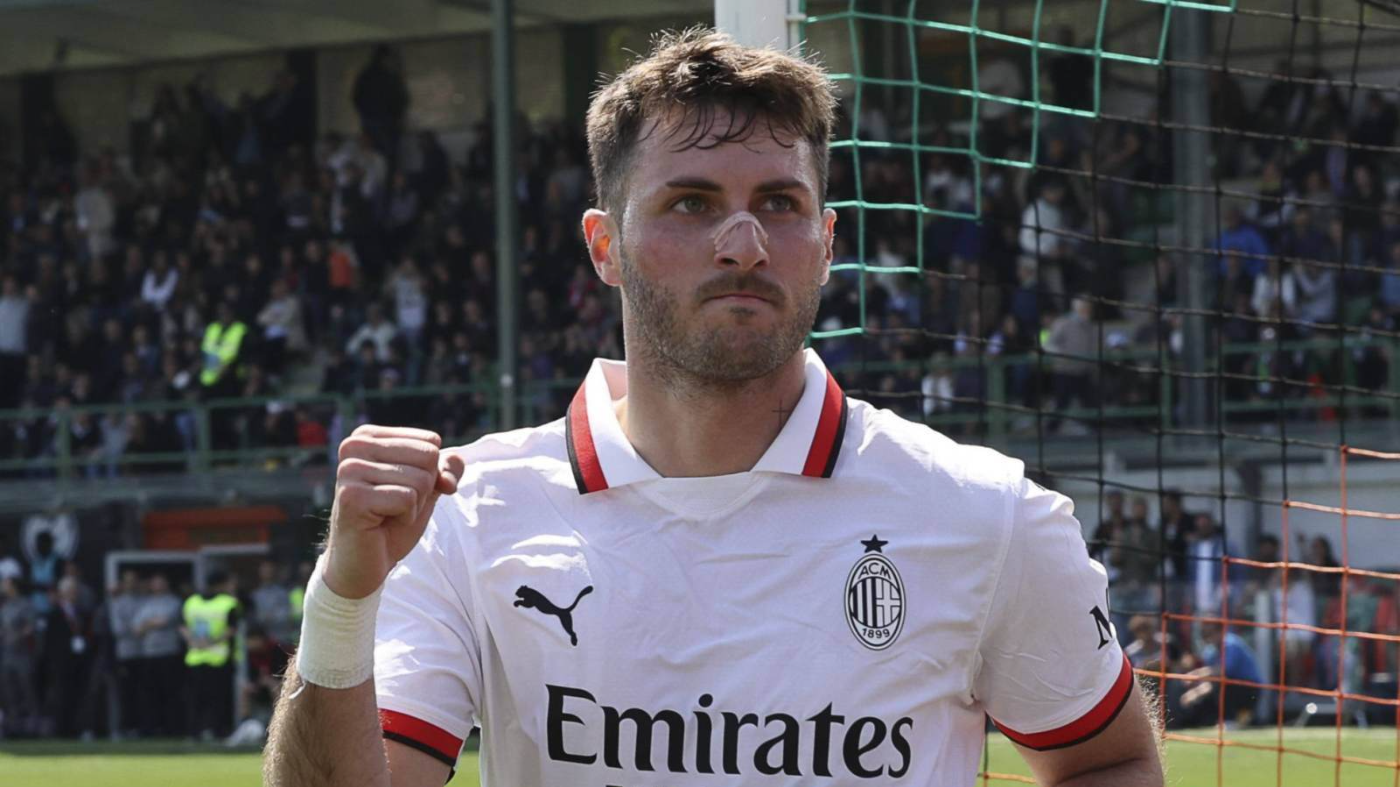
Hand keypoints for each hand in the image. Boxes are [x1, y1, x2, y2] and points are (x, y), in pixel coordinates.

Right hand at [324, 425, 465, 599]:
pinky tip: (382, 523)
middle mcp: (354, 446)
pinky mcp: (352, 497)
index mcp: (368, 436)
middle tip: (395, 505)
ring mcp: (349, 470)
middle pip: (428, 457)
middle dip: (423, 489)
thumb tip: (456, 461)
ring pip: (420, 480)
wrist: (364, 563)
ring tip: (387, 514)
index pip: (430, 441)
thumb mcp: (425, 489)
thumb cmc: (391, 521)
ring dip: (414, 505)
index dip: (429, 472)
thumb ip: (445, 469)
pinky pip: (407, 498)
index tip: (402, 489)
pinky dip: (405, 517)